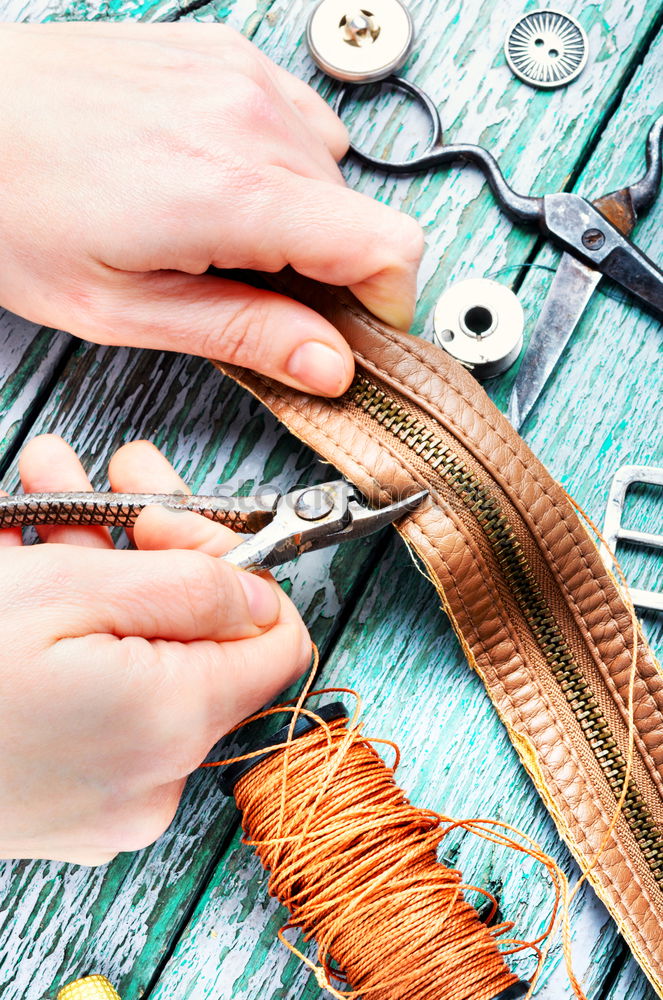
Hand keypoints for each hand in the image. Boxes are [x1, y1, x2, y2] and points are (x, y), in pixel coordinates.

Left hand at [0, 22, 423, 396]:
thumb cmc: (17, 209)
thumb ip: (242, 335)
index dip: (389, 305)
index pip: (389, 247)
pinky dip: (275, 166)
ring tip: (218, 235)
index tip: (357, 333)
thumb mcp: (126, 308)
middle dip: (328, 272)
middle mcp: (253, 117)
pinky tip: (211, 182)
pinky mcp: (225, 56)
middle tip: (252, 293)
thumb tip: (330, 363)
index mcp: (235, 192)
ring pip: (331, 172)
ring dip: (299, 218)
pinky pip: (296, 124)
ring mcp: (241, 75)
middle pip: (359, 217)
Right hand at [0, 435, 310, 864]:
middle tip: (116, 479)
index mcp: (174, 723)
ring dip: (104, 566)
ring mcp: (107, 795)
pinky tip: (28, 556)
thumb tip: (258, 591)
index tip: (181, 521)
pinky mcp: (65, 797)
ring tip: (51, 490)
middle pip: (200, 639)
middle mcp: (153, 775)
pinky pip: (100, 695)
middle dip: (158, 543)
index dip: (242, 565)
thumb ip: (190, 585)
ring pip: (141, 657)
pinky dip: (76, 628)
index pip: (275, 639)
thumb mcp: (68, 590)